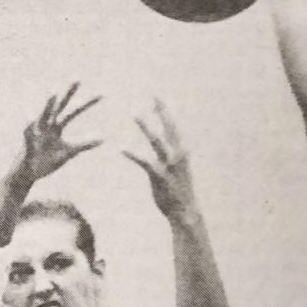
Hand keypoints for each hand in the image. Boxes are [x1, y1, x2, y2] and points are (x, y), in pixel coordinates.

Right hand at [21, 83, 101, 180]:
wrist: (28, 174)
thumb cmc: (47, 161)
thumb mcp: (68, 153)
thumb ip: (83, 144)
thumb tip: (103, 138)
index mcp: (57, 127)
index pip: (73, 111)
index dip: (86, 103)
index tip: (101, 95)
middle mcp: (47, 125)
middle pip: (59, 106)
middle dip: (68, 93)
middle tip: (78, 78)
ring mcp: (37, 132)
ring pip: (42, 115)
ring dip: (47, 104)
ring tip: (53, 92)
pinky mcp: (27, 143)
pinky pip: (27, 133)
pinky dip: (28, 125)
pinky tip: (29, 117)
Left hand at [123, 100, 198, 221]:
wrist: (185, 212)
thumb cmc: (178, 193)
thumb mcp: (176, 172)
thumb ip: (169, 158)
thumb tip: (164, 150)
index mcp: (182, 152)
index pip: (173, 126)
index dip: (165, 111)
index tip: (157, 96)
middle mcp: (178, 155)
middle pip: (169, 127)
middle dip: (161, 110)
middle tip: (153, 94)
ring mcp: (169, 165)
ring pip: (157, 141)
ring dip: (147, 126)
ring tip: (135, 113)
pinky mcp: (160, 176)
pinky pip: (145, 162)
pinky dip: (133, 154)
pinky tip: (121, 148)